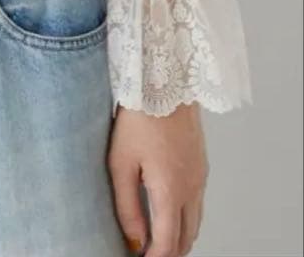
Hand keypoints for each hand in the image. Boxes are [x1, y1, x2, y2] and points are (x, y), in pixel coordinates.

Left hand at [107, 102, 208, 256]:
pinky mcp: (201, 165)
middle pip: (186, 237)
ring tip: (155, 239)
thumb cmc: (138, 119)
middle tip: (148, 253)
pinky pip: (197, 203)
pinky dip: (185, 216)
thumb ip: (126, 205)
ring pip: (195, 222)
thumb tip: (133, 240)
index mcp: (171, 191)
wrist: (165, 83)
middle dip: (169, 252)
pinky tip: (167, 211)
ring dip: (179, 236)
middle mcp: (192, 188)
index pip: (168, 243)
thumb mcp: (121, 163)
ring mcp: (200, 177)